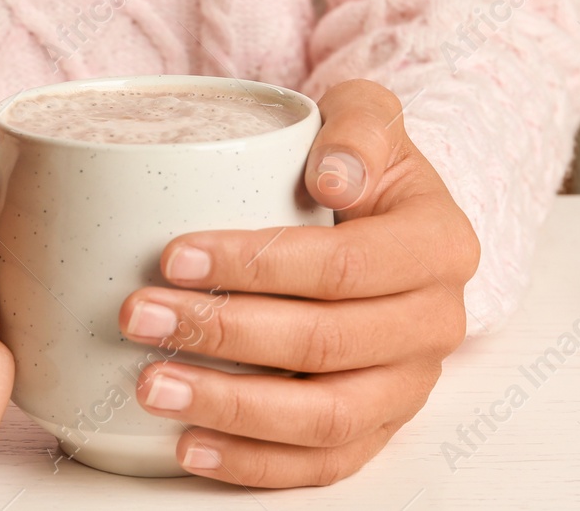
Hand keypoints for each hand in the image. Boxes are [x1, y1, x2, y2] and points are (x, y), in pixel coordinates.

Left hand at [118, 79, 478, 487]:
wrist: (377, 211)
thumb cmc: (357, 162)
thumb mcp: (367, 114)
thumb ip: (359, 125)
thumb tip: (334, 176)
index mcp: (441, 244)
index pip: (344, 265)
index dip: (257, 266)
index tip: (174, 256)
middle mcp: (436, 322)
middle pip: (326, 344)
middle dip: (223, 334)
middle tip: (139, 316)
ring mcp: (409, 384)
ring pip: (325, 419)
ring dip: (230, 408)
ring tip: (152, 386)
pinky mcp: (379, 427)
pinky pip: (324, 465)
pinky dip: (254, 464)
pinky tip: (188, 446)